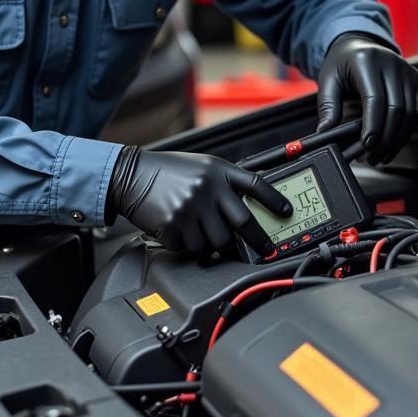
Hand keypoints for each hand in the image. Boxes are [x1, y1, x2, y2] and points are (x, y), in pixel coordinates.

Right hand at [106, 147, 292, 255]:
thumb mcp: (201, 167)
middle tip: (266, 249)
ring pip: (218, 241)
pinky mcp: (175, 225)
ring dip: (214, 243)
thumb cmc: (167, 171)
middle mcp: (208, 188)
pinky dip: (189, 245)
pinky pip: (192, 248)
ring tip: (200, 230)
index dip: (274, 199)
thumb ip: (222, 184)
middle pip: (243, 221)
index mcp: (218, 170)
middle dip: (259, 240)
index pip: (254, 184)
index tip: (286, 212)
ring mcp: (192, 208)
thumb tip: (245, 209)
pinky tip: (180, 230)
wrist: (131, 175)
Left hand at [316, 34, 417, 164]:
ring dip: (398, 139)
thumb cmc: (342, 63)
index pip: (375, 98)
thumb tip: (326, 133)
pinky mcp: (416, 79)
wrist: (358, 45)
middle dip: (386, 138)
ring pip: (410, 113)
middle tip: (373, 157)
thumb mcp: (328, 81)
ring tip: (383, 154)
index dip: (373, 125)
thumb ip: (328, 107)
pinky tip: (394, 141)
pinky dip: (408, 130)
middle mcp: (391, 63)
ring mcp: (407, 71)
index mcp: (366, 61)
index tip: (367, 145)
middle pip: (396, 109)